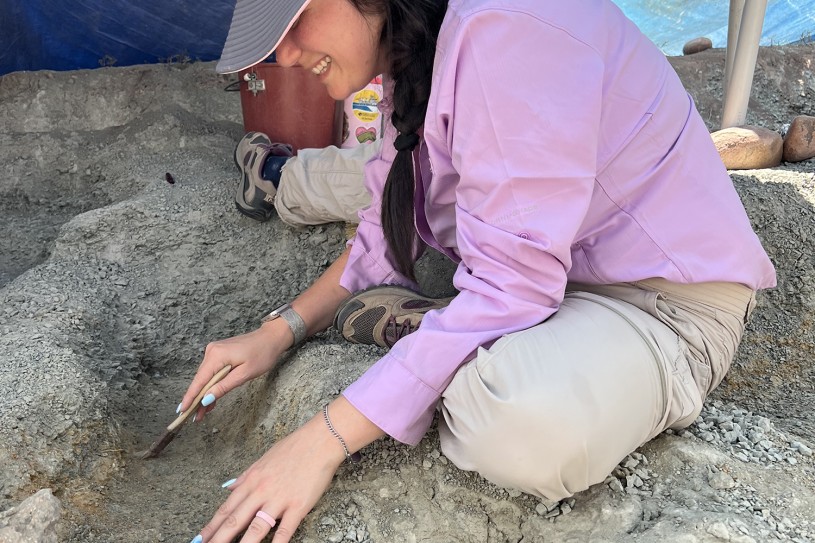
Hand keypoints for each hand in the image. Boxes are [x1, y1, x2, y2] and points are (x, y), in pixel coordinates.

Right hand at [178, 320, 291, 419]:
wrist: (271, 338)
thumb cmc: (262, 354)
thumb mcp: (245, 374)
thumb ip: (224, 386)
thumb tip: (205, 399)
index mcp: (217, 355)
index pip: (199, 380)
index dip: (190, 397)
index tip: (181, 411)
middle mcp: (211, 351)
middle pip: (200, 379)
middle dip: (197, 399)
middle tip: (194, 418)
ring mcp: (214, 351)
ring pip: (205, 377)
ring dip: (204, 393)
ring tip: (201, 413)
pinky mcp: (219, 353)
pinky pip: (212, 371)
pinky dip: (211, 384)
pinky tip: (210, 398)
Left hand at [193, 413, 345, 542]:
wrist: (320, 440)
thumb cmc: (294, 447)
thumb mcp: (264, 459)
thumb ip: (245, 477)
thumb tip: (230, 488)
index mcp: (251, 480)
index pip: (226, 508)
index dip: (211, 526)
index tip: (199, 539)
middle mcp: (261, 491)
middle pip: (235, 520)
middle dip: (219, 539)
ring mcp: (279, 499)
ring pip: (256, 528)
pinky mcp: (298, 506)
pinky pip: (285, 529)